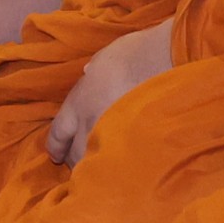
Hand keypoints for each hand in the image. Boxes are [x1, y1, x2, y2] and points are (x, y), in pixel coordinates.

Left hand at [47, 19, 172, 163]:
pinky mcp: (136, 147)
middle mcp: (90, 125)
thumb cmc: (136, 53)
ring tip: (104, 169)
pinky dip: (120, 169)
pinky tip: (125, 170)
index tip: (57, 154)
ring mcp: (113, 138)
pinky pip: (122, 165)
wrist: (166, 61)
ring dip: (98, 167)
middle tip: (83, 161)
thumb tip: (89, 73)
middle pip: (76, 154)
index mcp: (79, 103)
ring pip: (97, 165)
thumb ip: (93, 73)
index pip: (58, 134)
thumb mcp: (103, 59)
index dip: (57, 147)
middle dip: (77, 159)